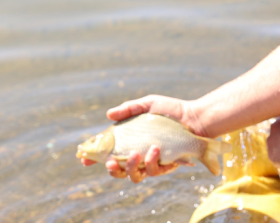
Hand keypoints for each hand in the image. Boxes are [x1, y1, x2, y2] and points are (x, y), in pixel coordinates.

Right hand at [80, 94, 203, 181]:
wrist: (194, 118)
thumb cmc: (171, 111)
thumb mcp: (148, 104)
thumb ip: (129, 109)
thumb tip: (108, 114)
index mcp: (130, 141)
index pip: (107, 153)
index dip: (94, 159)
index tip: (84, 161)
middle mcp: (138, 154)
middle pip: (118, 171)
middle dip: (112, 169)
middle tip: (112, 162)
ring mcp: (151, 162)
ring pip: (134, 175)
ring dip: (133, 166)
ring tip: (140, 152)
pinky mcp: (165, 166)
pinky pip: (154, 171)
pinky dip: (152, 162)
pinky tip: (156, 150)